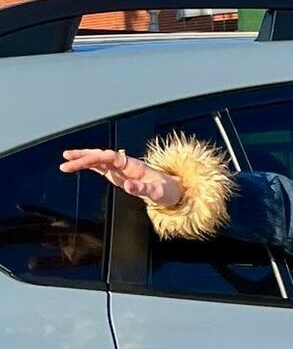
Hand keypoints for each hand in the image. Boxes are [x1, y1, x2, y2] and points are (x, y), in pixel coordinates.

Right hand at [58, 147, 181, 208]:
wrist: (171, 191)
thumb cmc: (166, 190)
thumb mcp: (157, 193)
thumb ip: (143, 189)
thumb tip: (127, 186)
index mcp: (133, 165)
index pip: (111, 157)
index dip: (97, 157)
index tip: (84, 160)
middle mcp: (124, 164)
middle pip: (101, 156)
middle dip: (83, 156)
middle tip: (66, 159)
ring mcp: (120, 169)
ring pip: (98, 160)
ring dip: (82, 159)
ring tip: (65, 160)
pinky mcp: (118, 175)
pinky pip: (100, 167)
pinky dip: (88, 165)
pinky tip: (76, 165)